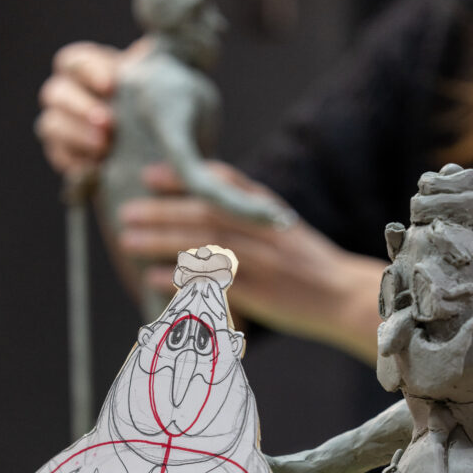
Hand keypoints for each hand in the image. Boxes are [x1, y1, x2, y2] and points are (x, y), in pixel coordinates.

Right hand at [35, 39, 147, 174]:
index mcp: (86, 69)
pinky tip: (98, 166)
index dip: (89, 71)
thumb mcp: (157, 80)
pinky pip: (60, 158)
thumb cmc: (154, 103)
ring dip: (76, 134)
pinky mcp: (65, 157)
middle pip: (55, 93)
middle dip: (80, 106)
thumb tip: (145, 54)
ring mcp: (61, 127)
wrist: (156, 147)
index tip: (112, 86)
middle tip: (108, 122)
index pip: (73, 62)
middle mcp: (67, 95)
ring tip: (104, 146)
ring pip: (51, 125)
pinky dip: (76, 162)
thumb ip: (148, 66)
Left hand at [118, 162, 383, 361]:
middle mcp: (264, 231)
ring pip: (205, 244)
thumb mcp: (285, 230)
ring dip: (162, 240)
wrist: (347, 299)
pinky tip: (153, 278)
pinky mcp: (261, 293)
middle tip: (125, 210)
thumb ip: (250, 216)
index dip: (184, 176)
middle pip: (205, 212)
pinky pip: (214, 283)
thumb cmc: (311, 268)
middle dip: (162, 210)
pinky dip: (183, 279)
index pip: (222, 184)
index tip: (150, 174)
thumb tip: (209, 206)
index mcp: (269, 211)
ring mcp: (263, 262)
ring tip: (128, 240)